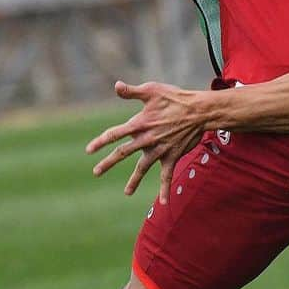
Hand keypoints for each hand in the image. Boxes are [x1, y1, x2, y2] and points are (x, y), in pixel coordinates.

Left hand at [85, 80, 207, 202]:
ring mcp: (159, 150)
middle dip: (108, 163)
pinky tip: (163, 203)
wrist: (199, 111)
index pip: (115, 134)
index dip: (100, 142)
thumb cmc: (176, 98)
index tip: (89, 151)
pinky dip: (165, 189)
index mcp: (139, 123)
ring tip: (127, 193)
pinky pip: (167, 176)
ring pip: (143, 168)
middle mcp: (146, 139)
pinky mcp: (172, 156)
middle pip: (123, 153)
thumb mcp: (152, 90)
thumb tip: (116, 85)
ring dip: (134, 181)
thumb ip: (132, 91)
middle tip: (96, 172)